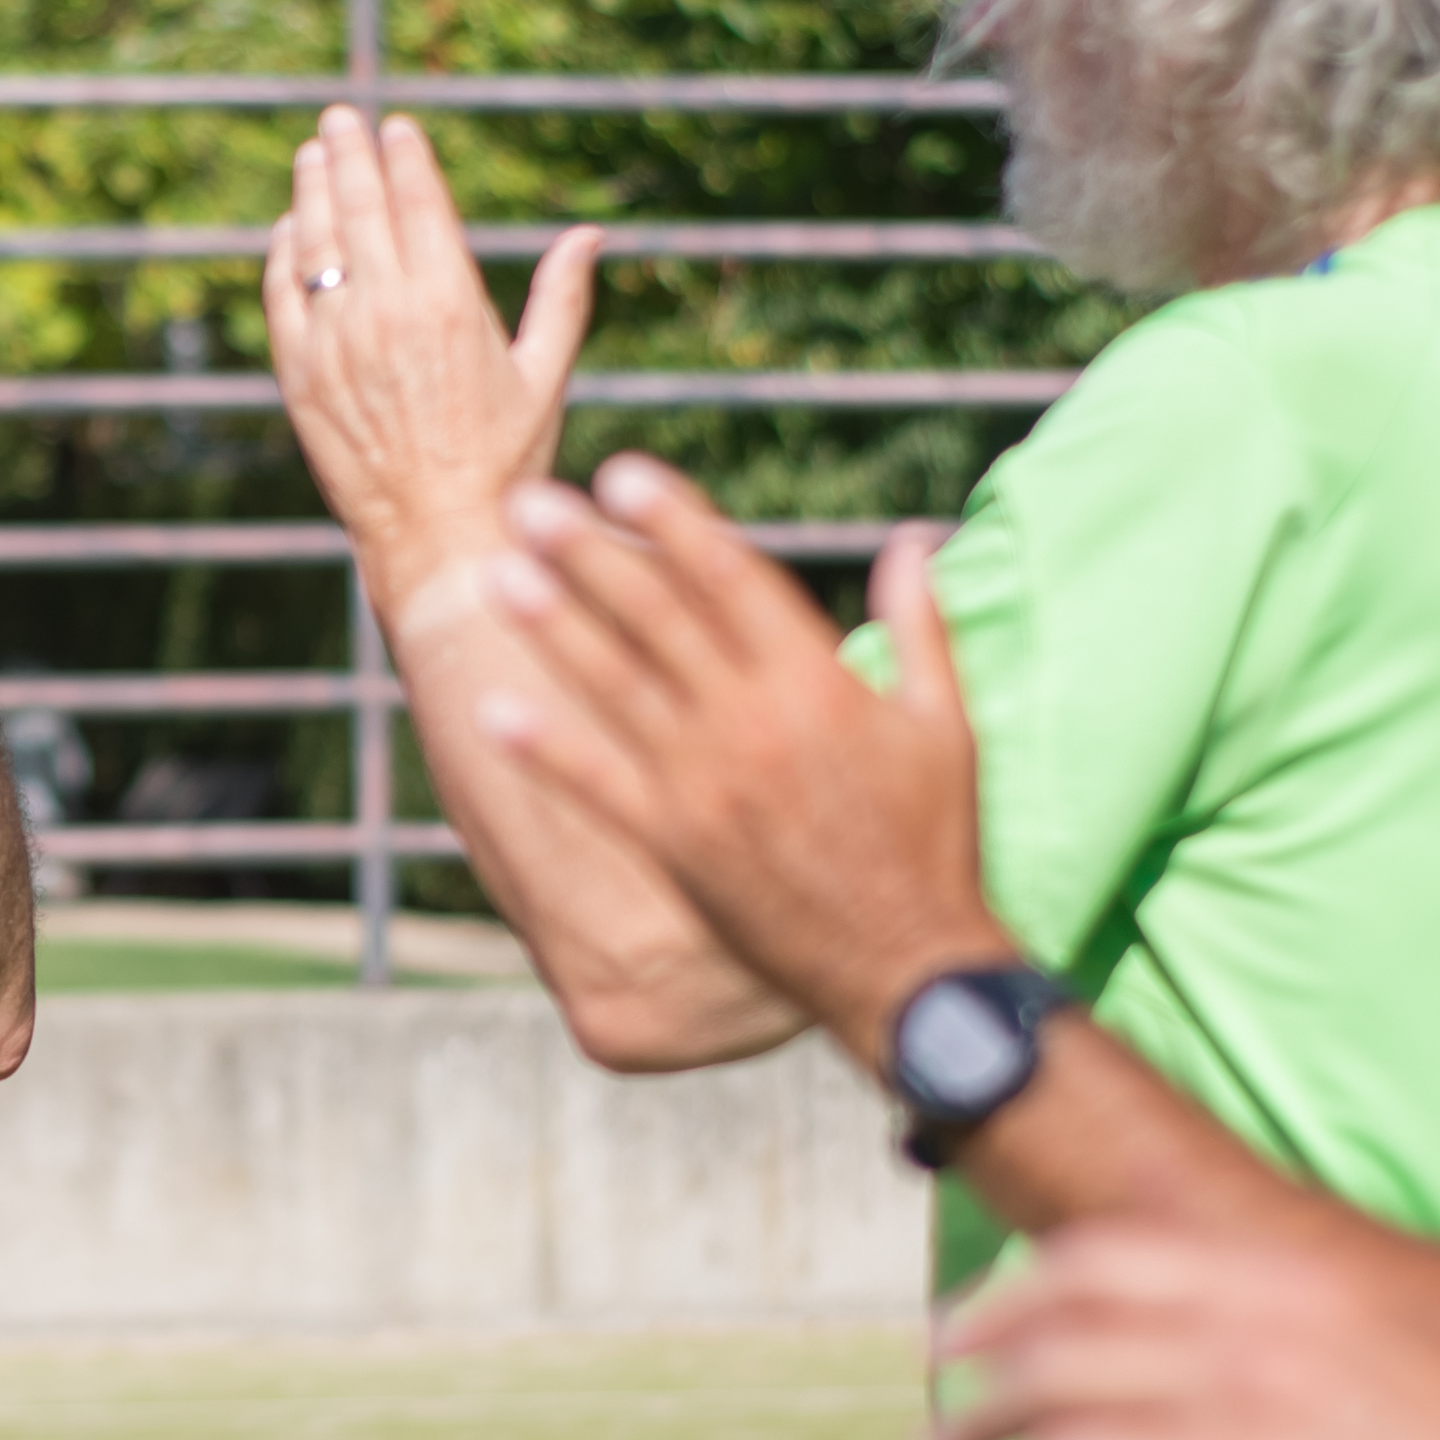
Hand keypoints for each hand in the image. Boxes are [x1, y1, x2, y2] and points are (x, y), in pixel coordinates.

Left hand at [258, 107, 597, 571]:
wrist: (439, 537)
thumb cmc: (505, 464)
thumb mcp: (545, 377)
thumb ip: (563, 299)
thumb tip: (589, 235)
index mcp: (451, 302)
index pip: (417, 203)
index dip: (403, 157)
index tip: (396, 128)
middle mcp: (386, 312)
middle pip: (359, 207)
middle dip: (348, 154)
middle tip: (339, 120)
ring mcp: (335, 342)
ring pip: (313, 242)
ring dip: (311, 190)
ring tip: (312, 156)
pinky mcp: (299, 376)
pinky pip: (281, 296)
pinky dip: (283, 255)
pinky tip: (289, 231)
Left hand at [468, 461, 998, 1040]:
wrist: (906, 966)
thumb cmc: (935, 844)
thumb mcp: (946, 724)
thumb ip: (921, 625)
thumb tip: (910, 538)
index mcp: (815, 682)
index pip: (728, 578)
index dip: (672, 521)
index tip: (622, 474)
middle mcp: (748, 722)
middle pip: (654, 618)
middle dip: (588, 555)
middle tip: (527, 503)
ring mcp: (703, 785)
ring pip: (613, 687)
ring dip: (551, 629)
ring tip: (497, 576)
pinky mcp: (674, 846)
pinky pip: (596, 786)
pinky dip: (544, 748)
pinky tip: (493, 710)